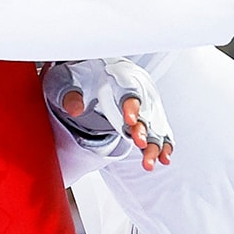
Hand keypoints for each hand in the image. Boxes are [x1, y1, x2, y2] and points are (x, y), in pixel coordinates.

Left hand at [43, 58, 173, 171]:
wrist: (97, 71)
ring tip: (149, 162)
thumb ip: (71, 94)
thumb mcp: (69, 80)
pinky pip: (159, 131)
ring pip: (154, 125)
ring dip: (154, 144)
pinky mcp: (148, 117)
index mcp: (120, 77)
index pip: (129, 90)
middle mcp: (139, 89)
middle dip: (144, 129)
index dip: (131, 105)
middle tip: (141, 144)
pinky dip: (163, 145)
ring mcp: (146, 104)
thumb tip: (75, 109)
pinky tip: (164, 158)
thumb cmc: (85, 75)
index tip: (129, 120)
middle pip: (145, 111)